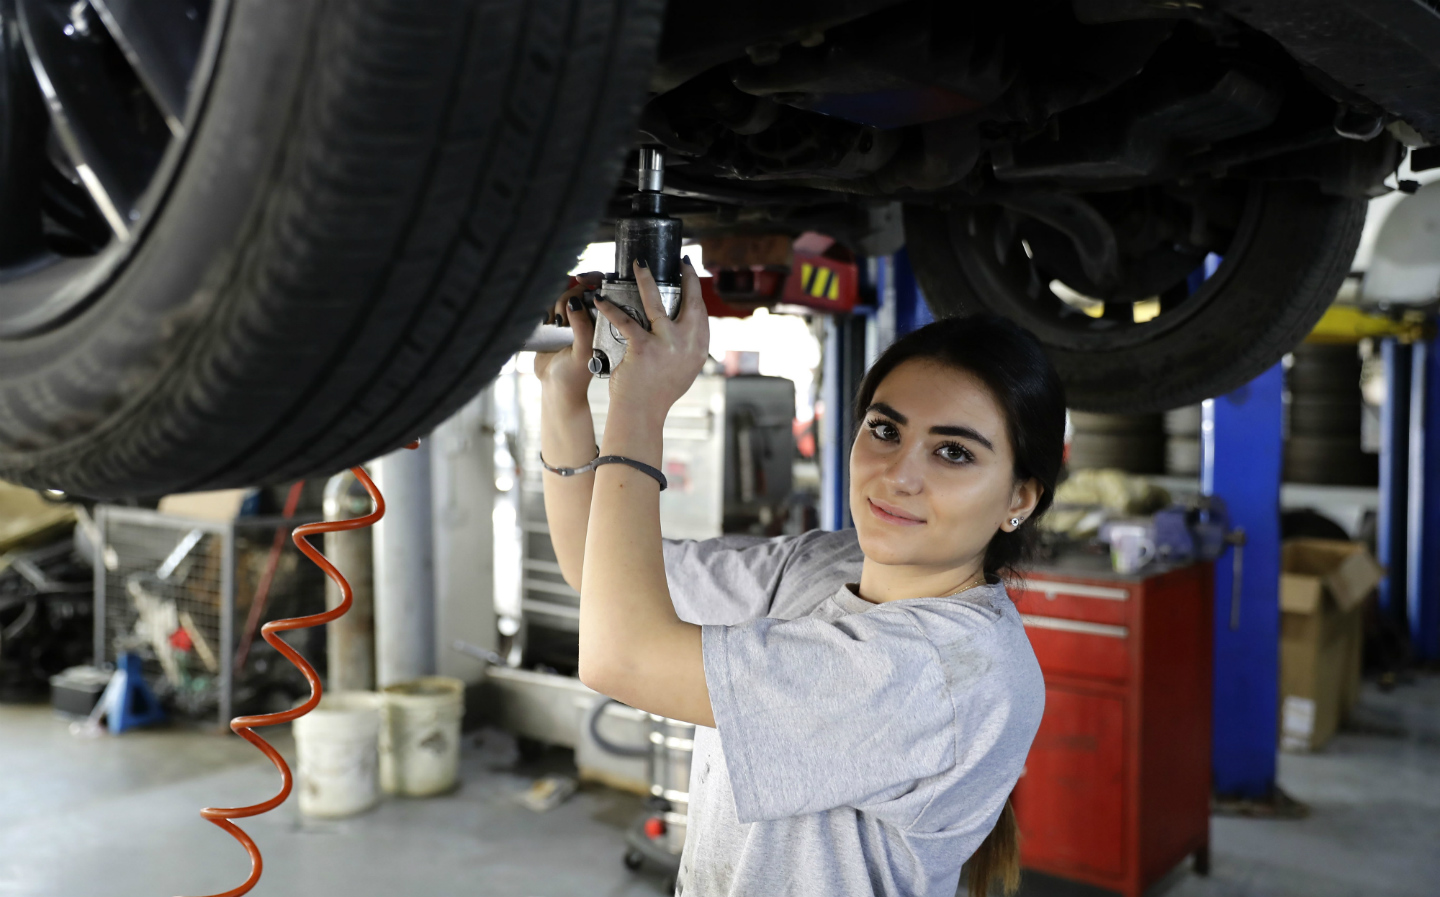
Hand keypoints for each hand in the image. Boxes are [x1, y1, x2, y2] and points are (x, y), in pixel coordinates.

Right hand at [534, 271, 602, 404]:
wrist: (555, 389)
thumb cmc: (575, 375)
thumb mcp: (583, 352)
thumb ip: (582, 327)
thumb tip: (575, 301)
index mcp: (603, 322)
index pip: (601, 290)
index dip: (592, 280)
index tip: (580, 280)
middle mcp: (589, 317)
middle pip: (579, 288)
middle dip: (569, 295)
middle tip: (564, 315)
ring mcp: (571, 319)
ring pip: (562, 294)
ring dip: (557, 304)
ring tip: (557, 324)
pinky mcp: (554, 323)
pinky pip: (549, 303)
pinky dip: (547, 308)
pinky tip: (548, 323)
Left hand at [592, 258, 708, 424]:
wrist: (641, 414)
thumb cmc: (656, 394)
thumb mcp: (682, 370)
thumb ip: (685, 349)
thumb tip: (684, 329)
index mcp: (698, 349)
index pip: (702, 313)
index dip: (696, 291)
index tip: (689, 275)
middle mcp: (688, 345)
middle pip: (690, 302)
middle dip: (685, 278)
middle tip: (678, 263)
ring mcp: (667, 345)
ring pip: (657, 303)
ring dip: (646, 279)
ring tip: (639, 265)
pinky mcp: (644, 348)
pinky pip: (626, 320)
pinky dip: (610, 308)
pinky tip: (601, 299)